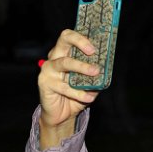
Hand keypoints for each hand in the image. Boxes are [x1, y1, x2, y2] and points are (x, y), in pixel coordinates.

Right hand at [37, 29, 101, 147]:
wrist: (61, 114)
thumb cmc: (75, 95)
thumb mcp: (90, 84)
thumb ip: (97, 75)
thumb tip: (107, 68)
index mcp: (65, 53)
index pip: (71, 37)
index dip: (83, 38)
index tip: (96, 46)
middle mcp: (55, 57)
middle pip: (64, 39)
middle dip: (80, 42)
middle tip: (93, 51)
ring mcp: (48, 69)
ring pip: (65, 62)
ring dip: (82, 67)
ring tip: (95, 72)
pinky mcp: (45, 83)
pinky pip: (64, 86)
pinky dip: (79, 93)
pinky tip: (89, 97)